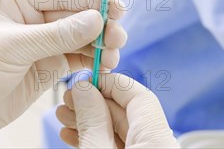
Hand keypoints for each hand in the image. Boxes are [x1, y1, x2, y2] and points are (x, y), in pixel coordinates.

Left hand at [0, 0, 125, 147]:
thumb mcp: (13, 47)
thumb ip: (56, 34)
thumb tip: (94, 20)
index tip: (114, 7)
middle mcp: (33, 16)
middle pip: (76, 14)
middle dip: (99, 24)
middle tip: (117, 35)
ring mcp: (42, 40)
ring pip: (80, 36)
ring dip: (100, 44)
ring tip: (113, 54)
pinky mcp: (48, 64)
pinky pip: (76, 57)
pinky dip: (92, 60)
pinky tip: (104, 63)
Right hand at [56, 73, 178, 148]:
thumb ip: (93, 122)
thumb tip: (84, 89)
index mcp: (159, 140)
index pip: (139, 96)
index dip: (110, 83)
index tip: (85, 81)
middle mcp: (159, 146)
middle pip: (128, 113)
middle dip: (94, 104)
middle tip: (68, 99)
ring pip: (121, 132)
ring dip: (91, 122)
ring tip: (64, 117)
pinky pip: (119, 148)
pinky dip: (97, 140)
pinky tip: (74, 136)